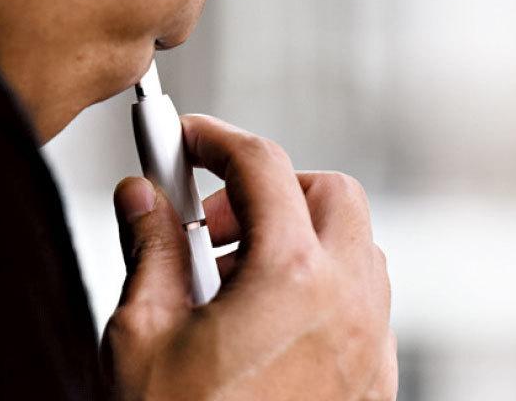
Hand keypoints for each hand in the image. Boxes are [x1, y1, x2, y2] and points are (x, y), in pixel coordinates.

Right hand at [100, 114, 396, 399]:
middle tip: (213, 221)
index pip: (264, 165)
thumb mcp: (143, 336)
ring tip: (231, 280)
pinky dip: (322, 287)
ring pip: (357, 247)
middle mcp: (347, 304)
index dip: (217, 140)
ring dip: (301, 238)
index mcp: (294, 278)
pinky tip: (264, 324)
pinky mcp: (373, 382)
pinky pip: (364, 303)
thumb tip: (142, 197)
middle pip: (332, 194)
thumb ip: (148, 249)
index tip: (185, 139)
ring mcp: (368, 344)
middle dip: (273, 188)